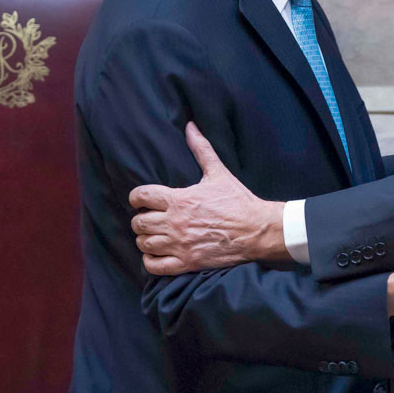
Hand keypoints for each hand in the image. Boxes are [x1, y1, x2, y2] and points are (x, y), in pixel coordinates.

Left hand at [129, 122, 287, 275]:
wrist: (257, 230)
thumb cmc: (238, 201)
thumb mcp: (219, 173)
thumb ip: (201, 149)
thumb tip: (191, 126)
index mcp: (180, 199)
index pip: (141, 196)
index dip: (137, 197)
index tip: (141, 199)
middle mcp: (175, 223)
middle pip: (138, 222)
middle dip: (141, 219)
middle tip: (150, 218)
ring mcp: (179, 244)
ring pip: (143, 244)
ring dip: (145, 239)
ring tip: (154, 235)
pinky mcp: (186, 262)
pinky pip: (154, 266)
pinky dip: (150, 261)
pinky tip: (157, 254)